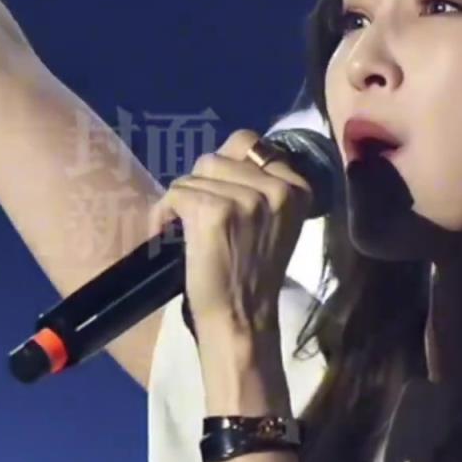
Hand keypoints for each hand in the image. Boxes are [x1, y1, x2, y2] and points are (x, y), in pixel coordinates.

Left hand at [147, 128, 312, 338]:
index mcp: (298, 187)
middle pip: (217, 156)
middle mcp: (278, 187)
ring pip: (194, 174)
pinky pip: (176, 193)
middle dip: (201, 183)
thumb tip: (223, 159)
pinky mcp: (214, 211)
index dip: (224, 168)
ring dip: (181, 199)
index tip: (218, 196)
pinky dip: (162, 214)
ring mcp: (247, 198)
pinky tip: (167, 236)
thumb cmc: (253, 275)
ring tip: (183, 230)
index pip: (249, 143)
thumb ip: (261, 188)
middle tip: (198, 215)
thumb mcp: (275, 222)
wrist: (242, 318)